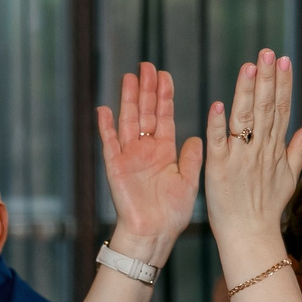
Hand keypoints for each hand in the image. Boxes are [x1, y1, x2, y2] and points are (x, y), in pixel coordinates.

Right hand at [97, 62, 204, 265]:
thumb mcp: (188, 181)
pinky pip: (109, 143)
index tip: (165, 75)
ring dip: (128, 99)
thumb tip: (198, 137)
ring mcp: (129, 157)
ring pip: (128, 121)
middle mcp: (145, 150)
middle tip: (147, 65)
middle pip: (144, 112)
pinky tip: (104, 109)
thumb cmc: (171, 214)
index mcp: (163, 151)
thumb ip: (191, 158)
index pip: (163, 116)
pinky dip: (106, 127)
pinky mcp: (116, 168)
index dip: (164, 96)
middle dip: (146, 89)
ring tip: (129, 77)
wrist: (154, 235)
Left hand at [202, 49, 301, 269]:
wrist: (251, 234)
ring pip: (245, 119)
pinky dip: (218, 125)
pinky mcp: (219, 168)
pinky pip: (219, 143)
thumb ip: (298, 148)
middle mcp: (259, 149)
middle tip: (268, 52)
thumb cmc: (267, 208)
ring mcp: (240, 158)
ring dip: (246, 92)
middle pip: (265, 108)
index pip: (281, 109)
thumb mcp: (289, 177)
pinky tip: (219, 105)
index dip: (282, 84)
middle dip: (267, 79)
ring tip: (250, 66)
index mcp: (274, 148)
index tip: (284, 60)